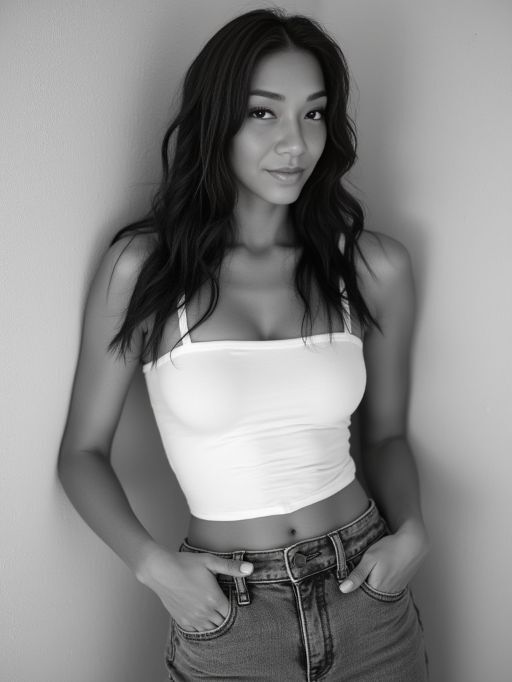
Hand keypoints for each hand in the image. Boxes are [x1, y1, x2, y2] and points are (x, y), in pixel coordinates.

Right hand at [136, 544, 252, 630]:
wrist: (160, 570)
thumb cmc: (185, 563)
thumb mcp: (210, 561)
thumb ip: (231, 567)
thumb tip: (251, 568)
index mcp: (214, 599)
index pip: (231, 613)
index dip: (234, 609)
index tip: (233, 602)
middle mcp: (204, 612)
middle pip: (222, 623)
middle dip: (225, 617)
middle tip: (225, 609)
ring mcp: (192, 618)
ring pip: (210, 630)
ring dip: (215, 624)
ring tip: (216, 615)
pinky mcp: (181, 620)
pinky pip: (196, 631)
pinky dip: (202, 627)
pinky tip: (203, 619)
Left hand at [338, 520, 428, 593]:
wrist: (413, 544)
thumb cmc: (389, 549)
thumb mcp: (370, 559)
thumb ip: (357, 575)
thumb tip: (343, 589)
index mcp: (376, 588)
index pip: (359, 598)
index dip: (350, 595)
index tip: (341, 592)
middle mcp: (386, 593)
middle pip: (368, 598)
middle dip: (359, 593)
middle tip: (351, 585)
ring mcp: (394, 590)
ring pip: (376, 594)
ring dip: (369, 589)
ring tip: (362, 581)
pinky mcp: (399, 585)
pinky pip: (385, 590)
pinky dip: (378, 586)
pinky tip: (376, 577)